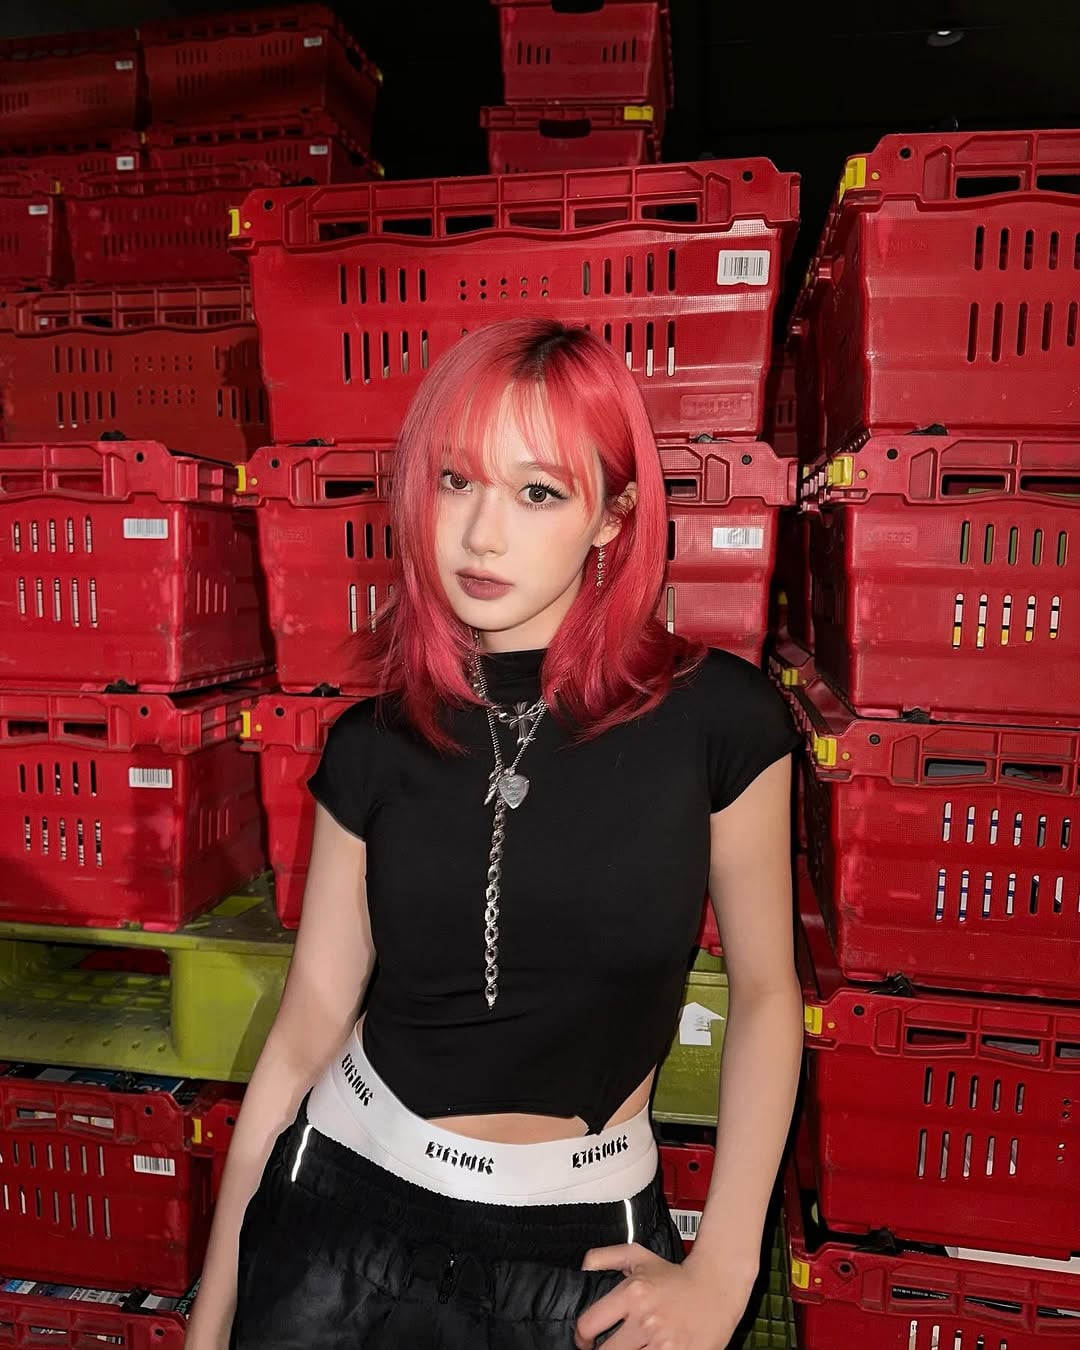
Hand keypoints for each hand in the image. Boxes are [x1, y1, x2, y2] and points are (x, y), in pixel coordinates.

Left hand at [573, 1243, 752, 1349]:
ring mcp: (665, 1343)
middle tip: (606, 1347)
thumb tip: (581, 1268)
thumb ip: (604, 1257)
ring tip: (629, 1349)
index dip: (582, 1336)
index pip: (589, 1324)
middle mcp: (646, 1320)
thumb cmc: (674, 1275)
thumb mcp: (638, 1256)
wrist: (716, 1287)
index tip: (585, 1340)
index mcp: (632, 1294)